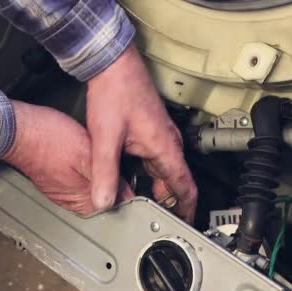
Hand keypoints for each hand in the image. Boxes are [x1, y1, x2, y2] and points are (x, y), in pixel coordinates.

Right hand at [2, 100, 131, 214]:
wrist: (16, 129)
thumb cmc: (48, 139)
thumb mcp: (87, 154)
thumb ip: (108, 178)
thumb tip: (127, 194)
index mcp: (81, 202)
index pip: (113, 204)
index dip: (124, 189)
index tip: (128, 176)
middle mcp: (70, 202)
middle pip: (102, 198)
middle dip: (111, 182)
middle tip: (115, 163)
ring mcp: (60, 192)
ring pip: (90, 188)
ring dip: (97, 175)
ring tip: (99, 158)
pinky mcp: (54, 181)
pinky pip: (76, 180)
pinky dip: (84, 170)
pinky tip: (84, 157)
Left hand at [87, 44, 197, 222]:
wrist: (112, 64)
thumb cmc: (116, 92)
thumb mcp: (106, 137)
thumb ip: (105, 173)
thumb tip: (104, 201)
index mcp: (164, 148)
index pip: (185, 187)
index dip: (187, 210)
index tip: (185, 225)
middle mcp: (167, 143)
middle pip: (174, 182)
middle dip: (168, 204)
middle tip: (156, 222)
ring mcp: (161, 136)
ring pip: (164, 172)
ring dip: (157, 189)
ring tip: (144, 207)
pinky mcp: (151, 131)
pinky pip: (156, 160)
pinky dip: (150, 175)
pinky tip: (134, 180)